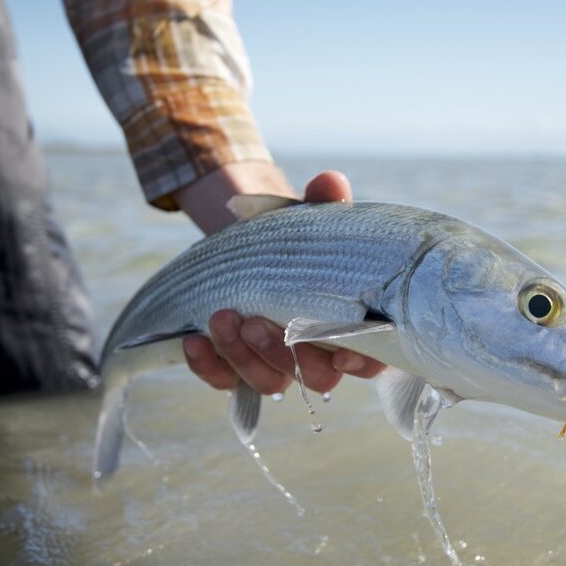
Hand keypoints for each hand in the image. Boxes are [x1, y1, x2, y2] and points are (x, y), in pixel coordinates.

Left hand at [177, 167, 386, 394]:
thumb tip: (330, 183)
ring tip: (221, 317)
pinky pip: (225, 381)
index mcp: (353, 324)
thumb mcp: (311, 219)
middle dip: (283, 354)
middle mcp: (319, 354)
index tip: (341, 352)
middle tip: (254, 321)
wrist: (249, 247)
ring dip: (244, 356)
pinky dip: (208, 366)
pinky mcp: (237, 369)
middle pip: (317, 377)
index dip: (361, 362)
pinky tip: (194, 339)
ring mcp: (278, 365)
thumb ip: (325, 203)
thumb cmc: (297, 240)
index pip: (372, 357)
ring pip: (271, 382)